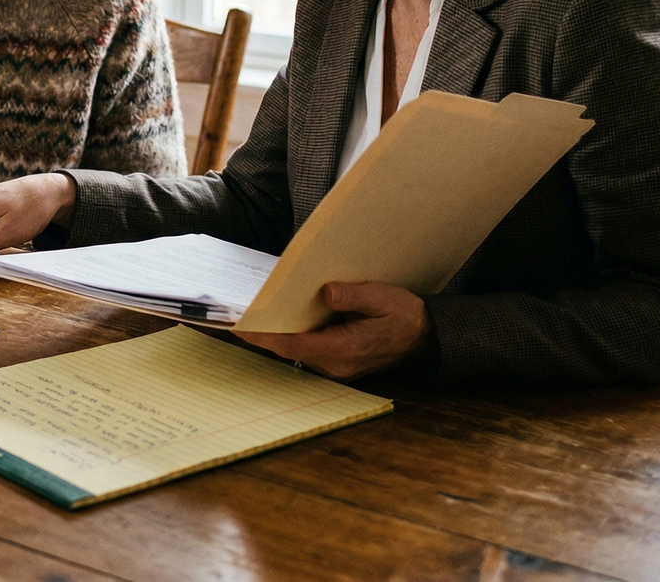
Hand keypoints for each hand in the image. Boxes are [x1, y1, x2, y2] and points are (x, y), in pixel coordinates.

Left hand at [235, 282, 431, 380]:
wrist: (426, 337)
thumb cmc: (404, 316)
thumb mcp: (382, 298)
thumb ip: (354, 296)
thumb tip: (327, 291)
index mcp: (344, 349)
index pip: (293, 344)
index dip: (265, 335)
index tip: (241, 325)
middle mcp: (335, 364)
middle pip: (288, 349)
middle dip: (262, 333)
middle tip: (233, 315)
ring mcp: (335, 367)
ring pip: (294, 350)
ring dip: (274, 334)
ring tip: (249, 312)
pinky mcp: (336, 362)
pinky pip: (305, 349)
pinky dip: (289, 336)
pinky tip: (278, 317)